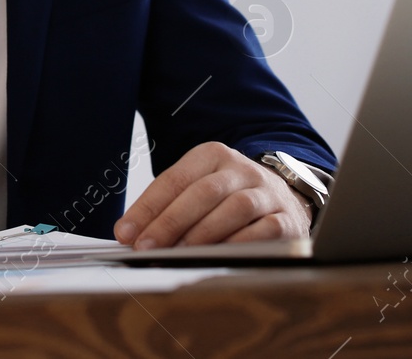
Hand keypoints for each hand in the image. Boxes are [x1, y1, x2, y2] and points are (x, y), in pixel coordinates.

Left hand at [113, 141, 310, 249]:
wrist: (284, 199)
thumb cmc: (228, 198)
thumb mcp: (198, 189)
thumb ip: (168, 207)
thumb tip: (130, 234)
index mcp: (212, 155)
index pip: (175, 179)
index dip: (148, 207)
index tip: (126, 232)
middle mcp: (241, 170)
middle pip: (203, 192)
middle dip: (170, 222)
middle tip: (146, 247)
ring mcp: (266, 193)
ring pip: (235, 208)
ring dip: (203, 234)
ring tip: (178, 254)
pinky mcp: (286, 219)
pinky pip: (263, 230)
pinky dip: (239, 244)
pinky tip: (218, 256)